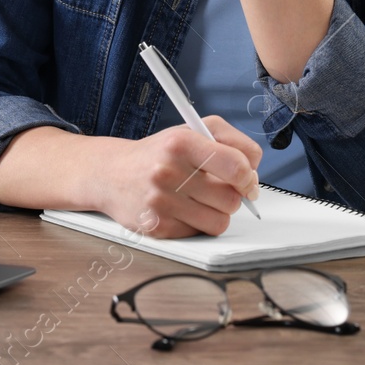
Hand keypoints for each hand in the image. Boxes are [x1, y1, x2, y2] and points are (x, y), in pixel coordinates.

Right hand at [94, 115, 262, 237]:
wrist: (111, 174)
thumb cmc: (159, 153)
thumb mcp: (193, 130)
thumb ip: (231, 141)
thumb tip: (254, 170)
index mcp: (180, 142)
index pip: (235, 165)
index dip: (249, 176)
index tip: (248, 180)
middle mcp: (167, 171)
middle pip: (231, 199)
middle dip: (231, 196)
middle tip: (216, 187)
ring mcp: (160, 202)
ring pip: (219, 221)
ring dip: (216, 212)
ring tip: (199, 199)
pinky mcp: (156, 227)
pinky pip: (199, 234)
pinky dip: (196, 224)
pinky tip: (181, 209)